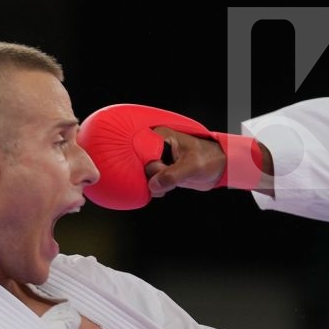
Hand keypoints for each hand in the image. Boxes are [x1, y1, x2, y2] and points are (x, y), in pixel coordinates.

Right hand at [77, 103, 267, 208]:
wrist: (222, 167)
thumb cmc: (209, 159)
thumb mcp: (191, 167)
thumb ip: (172, 176)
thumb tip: (154, 186)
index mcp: (159, 137)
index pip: (138, 149)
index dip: (127, 157)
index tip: (106, 156)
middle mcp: (156, 147)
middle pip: (137, 163)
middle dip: (143, 175)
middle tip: (157, 182)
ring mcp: (158, 159)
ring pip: (143, 174)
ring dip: (151, 184)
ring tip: (168, 185)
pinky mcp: (162, 171)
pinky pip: (150, 181)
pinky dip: (154, 188)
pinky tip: (162, 190)